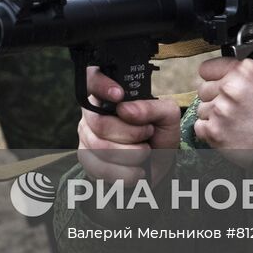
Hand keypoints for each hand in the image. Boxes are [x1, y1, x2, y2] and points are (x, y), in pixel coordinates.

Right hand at [77, 67, 180, 186]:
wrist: (157, 165)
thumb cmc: (159, 135)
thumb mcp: (167, 117)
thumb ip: (152, 107)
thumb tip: (126, 110)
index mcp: (109, 95)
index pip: (92, 79)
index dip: (101, 86)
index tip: (119, 95)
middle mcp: (92, 113)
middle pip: (100, 123)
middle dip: (131, 133)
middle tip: (147, 134)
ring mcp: (85, 136)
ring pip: (100, 147)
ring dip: (131, 155)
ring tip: (144, 153)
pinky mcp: (86, 159)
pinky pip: (99, 167)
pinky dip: (124, 173)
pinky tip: (135, 170)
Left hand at [192, 56, 252, 167]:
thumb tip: (240, 56)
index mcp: (244, 70)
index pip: (206, 68)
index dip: (214, 76)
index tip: (220, 83)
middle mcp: (230, 88)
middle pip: (202, 88)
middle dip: (215, 96)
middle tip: (233, 106)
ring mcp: (220, 111)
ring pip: (201, 108)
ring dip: (214, 115)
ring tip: (235, 120)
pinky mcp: (214, 131)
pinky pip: (200, 127)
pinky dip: (211, 130)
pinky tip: (229, 131)